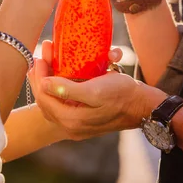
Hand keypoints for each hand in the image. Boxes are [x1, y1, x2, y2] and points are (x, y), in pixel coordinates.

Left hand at [29, 41, 166, 140]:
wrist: (143, 105)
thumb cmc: (122, 94)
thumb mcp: (95, 90)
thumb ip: (68, 90)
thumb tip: (44, 84)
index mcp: (72, 121)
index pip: (44, 98)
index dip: (39, 78)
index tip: (40, 58)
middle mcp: (71, 126)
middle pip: (45, 101)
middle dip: (40, 77)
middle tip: (40, 56)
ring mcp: (77, 123)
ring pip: (53, 102)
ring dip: (47, 81)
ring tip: (45, 63)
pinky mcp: (84, 118)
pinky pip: (63, 103)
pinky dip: (57, 88)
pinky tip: (56, 75)